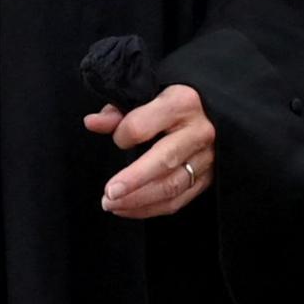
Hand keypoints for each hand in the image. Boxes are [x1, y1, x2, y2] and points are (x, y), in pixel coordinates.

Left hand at [90, 82, 215, 218]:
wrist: (211, 109)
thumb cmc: (172, 100)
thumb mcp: (147, 94)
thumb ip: (118, 111)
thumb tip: (92, 123)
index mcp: (181, 102)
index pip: (142, 126)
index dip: (122, 136)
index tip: (117, 139)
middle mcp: (198, 131)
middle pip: (163, 160)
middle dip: (132, 180)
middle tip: (108, 194)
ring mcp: (206, 157)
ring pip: (171, 185)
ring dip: (138, 200)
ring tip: (111, 204)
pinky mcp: (208, 177)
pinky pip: (179, 200)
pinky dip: (151, 209)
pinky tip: (128, 209)